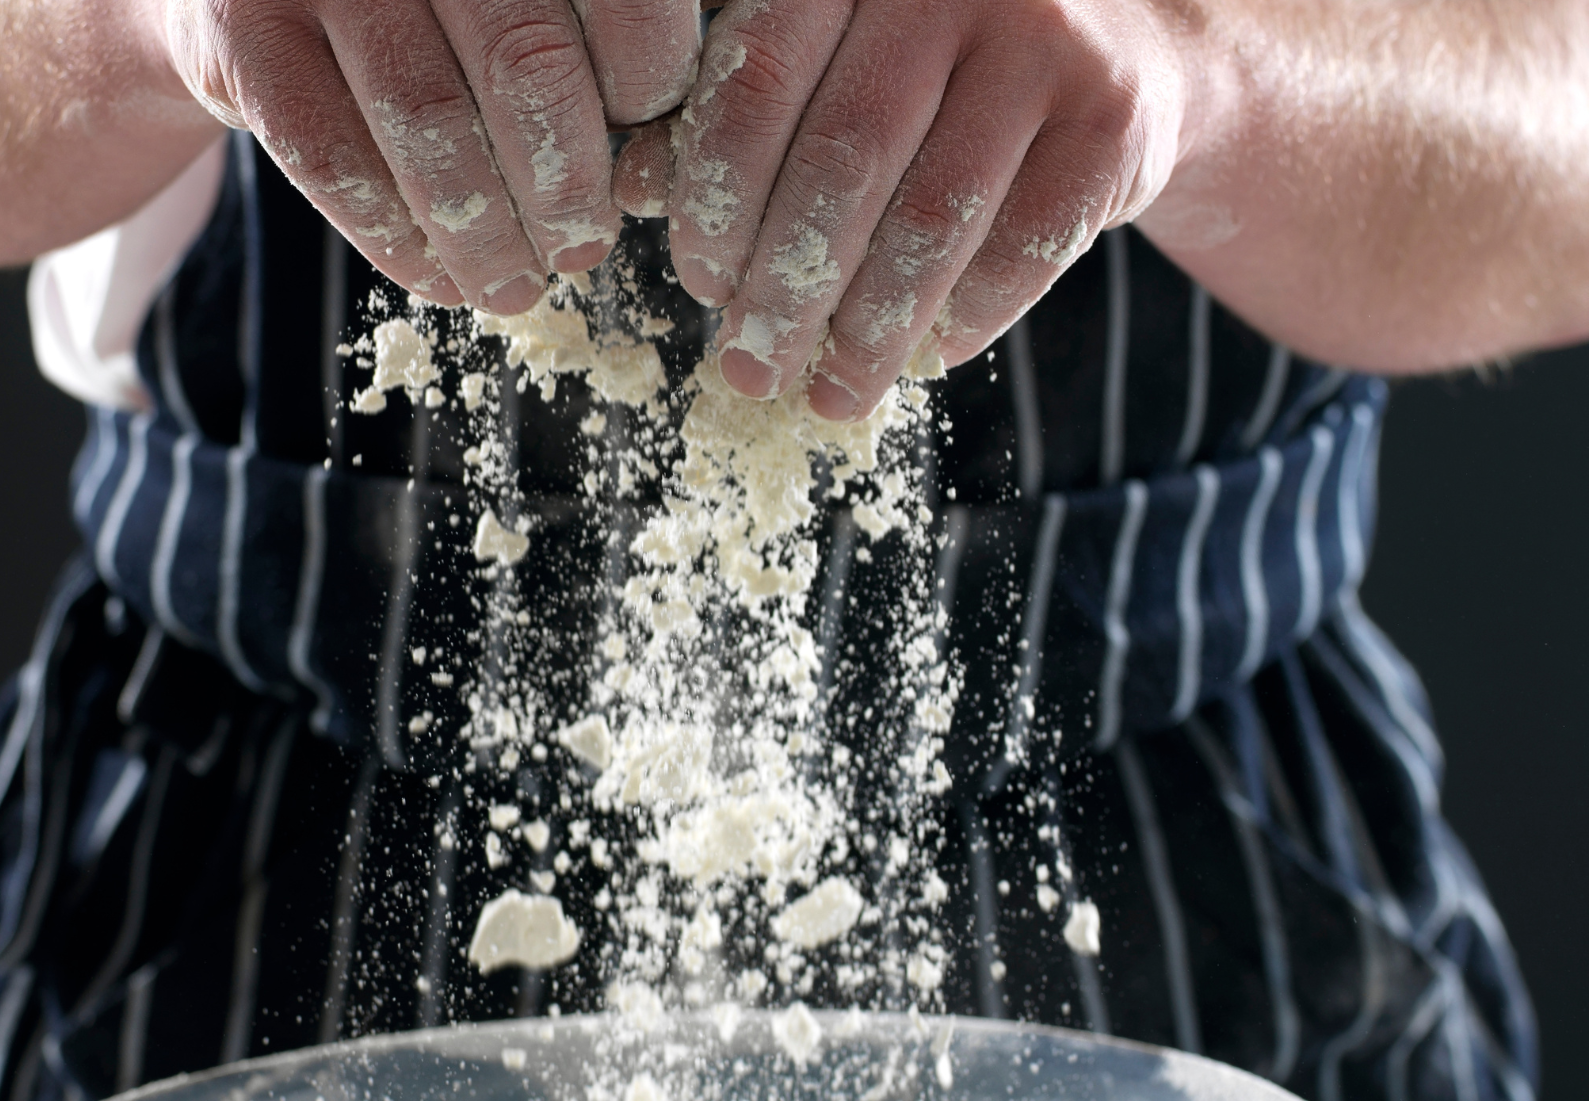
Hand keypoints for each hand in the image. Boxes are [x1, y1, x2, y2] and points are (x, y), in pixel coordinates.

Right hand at [162, 0, 699, 309]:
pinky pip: (338, 162)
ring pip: (430, 123)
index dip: (648, 76)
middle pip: (525, 63)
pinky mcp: (243, 36)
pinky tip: (441, 279)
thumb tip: (662, 150)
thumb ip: (575, 34)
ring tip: (518, 288)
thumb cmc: (411, 4)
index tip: (645, 139)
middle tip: (583, 247)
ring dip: (489, 234)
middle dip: (568, 183)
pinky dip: (402, 239)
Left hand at [618, 0, 1199, 417]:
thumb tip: (635, 192)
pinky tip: (929, 356)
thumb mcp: (831, 61)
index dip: (716, 201)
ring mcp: (1046, 40)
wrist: (1130, 40)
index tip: (701, 288)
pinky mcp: (1113, 119)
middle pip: (843, 160)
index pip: (757, 83)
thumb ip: (739, 111)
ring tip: (829, 395)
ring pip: (931, 218)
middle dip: (785, 288)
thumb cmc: (938, 63)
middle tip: (748, 369)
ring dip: (870, 330)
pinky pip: (1025, 246)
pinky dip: (967, 316)